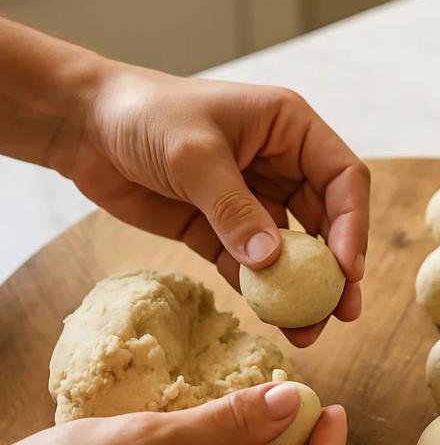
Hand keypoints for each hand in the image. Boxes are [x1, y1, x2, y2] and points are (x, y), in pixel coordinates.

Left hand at [69, 66, 369, 346]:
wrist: (82, 126)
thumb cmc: (141, 114)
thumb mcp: (193, 155)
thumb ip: (233, 210)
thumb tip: (271, 263)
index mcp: (290, 131)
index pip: (343, 179)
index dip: (352, 226)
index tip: (347, 270)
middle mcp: (282, 166)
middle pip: (327, 223)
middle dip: (335, 270)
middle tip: (342, 312)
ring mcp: (254, 201)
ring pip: (293, 253)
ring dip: (302, 291)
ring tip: (309, 330)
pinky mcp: (224, 231)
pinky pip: (252, 268)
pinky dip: (263, 294)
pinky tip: (273, 320)